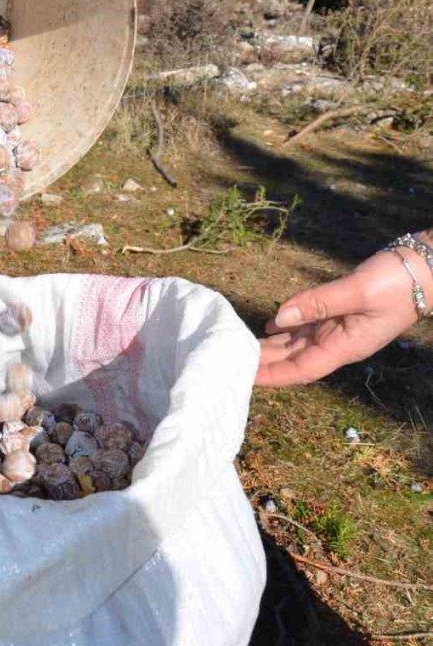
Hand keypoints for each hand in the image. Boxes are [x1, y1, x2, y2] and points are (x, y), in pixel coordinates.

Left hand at [256, 249, 426, 386]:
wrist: (424, 268)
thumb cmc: (396, 282)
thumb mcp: (356, 291)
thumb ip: (316, 303)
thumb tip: (279, 318)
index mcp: (345, 346)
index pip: (301, 370)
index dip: (273, 375)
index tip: (245, 377)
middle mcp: (339, 342)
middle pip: (295, 359)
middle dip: (265, 362)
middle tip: (232, 361)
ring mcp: (340, 328)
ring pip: (299, 342)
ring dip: (272, 346)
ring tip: (241, 346)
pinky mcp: (340, 312)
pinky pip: (308, 324)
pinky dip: (287, 326)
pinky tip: (269, 326)